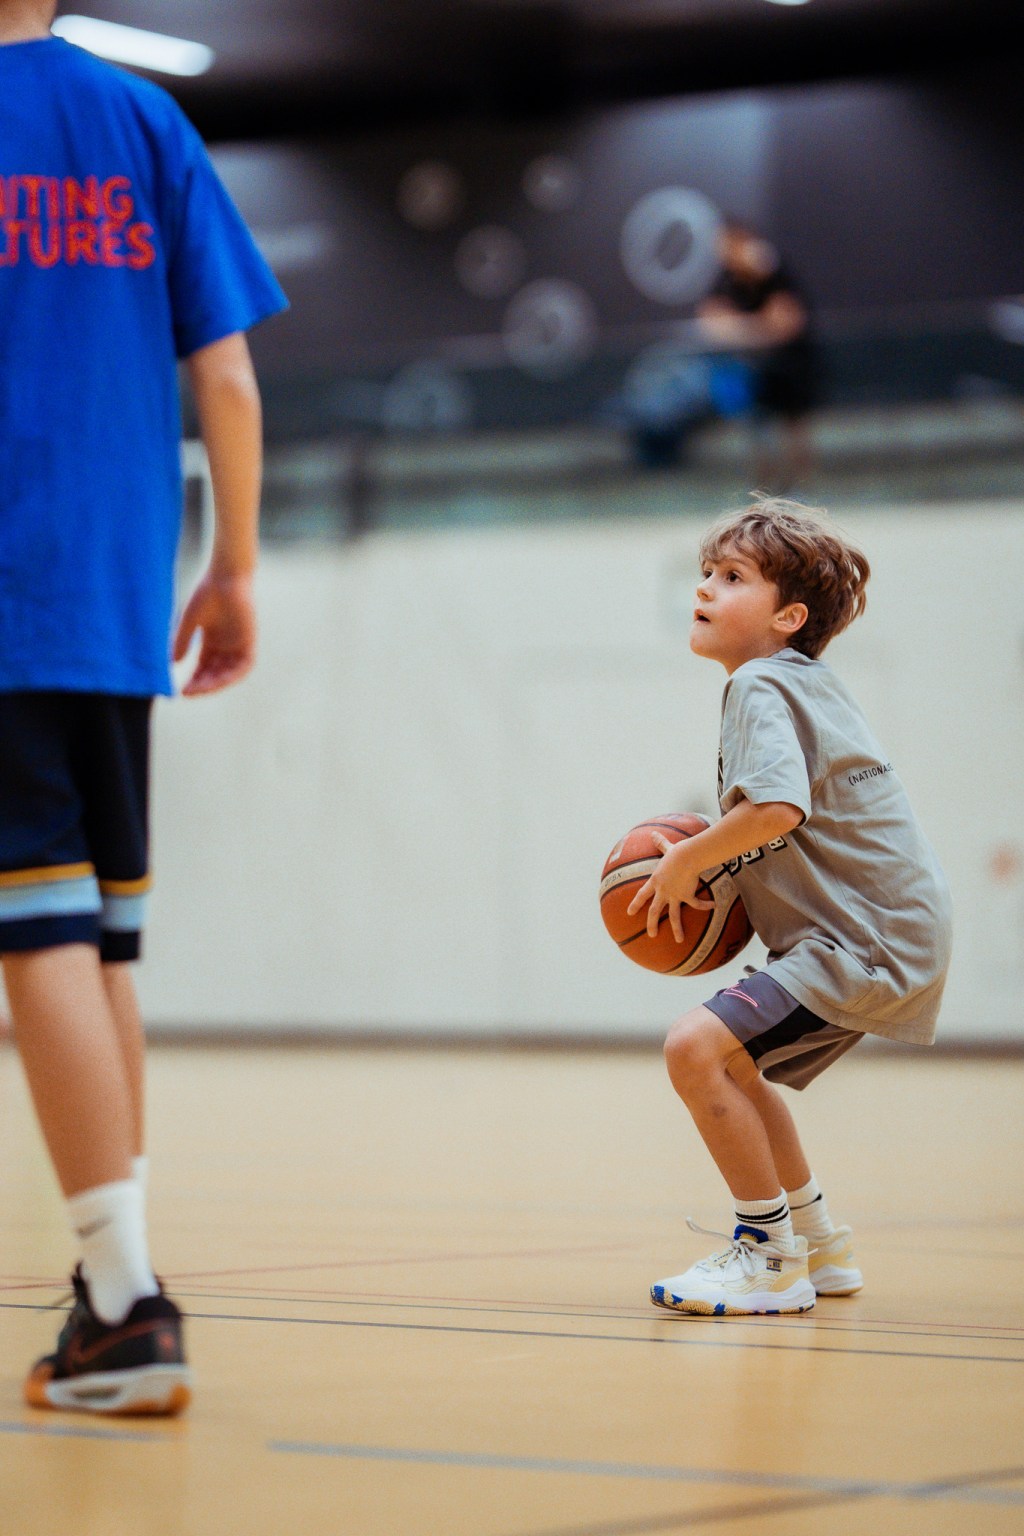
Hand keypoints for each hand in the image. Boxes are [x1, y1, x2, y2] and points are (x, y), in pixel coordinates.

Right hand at [173, 571, 256, 696]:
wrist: (226, 576)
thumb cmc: (207, 593)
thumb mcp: (191, 621)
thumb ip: (182, 641)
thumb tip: (174, 663)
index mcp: (212, 642)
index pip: (203, 668)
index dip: (193, 681)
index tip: (180, 691)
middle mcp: (225, 646)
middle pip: (214, 674)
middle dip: (201, 685)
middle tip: (188, 693)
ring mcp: (238, 645)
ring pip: (228, 673)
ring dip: (215, 683)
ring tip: (200, 688)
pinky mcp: (249, 641)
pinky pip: (244, 665)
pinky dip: (233, 675)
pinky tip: (219, 680)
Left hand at [626, 831, 714, 940]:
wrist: (686, 856)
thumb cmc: (676, 852)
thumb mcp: (666, 848)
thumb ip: (660, 843)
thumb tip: (653, 833)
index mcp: (656, 881)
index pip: (642, 894)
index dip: (636, 904)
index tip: (630, 913)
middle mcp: (663, 891)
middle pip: (655, 911)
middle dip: (652, 924)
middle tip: (651, 935)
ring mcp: (674, 895)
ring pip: (674, 916)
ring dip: (676, 929)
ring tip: (678, 940)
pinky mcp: (687, 895)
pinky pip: (696, 904)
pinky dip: (705, 905)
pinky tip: (713, 906)